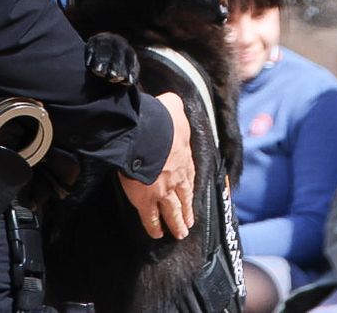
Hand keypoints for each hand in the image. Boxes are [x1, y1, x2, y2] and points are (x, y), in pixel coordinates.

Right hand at [119, 92, 195, 239]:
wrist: (145, 134)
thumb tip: (172, 102)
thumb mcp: (173, 107)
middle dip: (186, 213)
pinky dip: (153, 227)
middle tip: (188, 225)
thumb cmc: (160, 120)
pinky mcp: (145, 200)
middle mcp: (177, 178)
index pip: (189, 177)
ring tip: (179, 234)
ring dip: (175, 224)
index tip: (191, 197)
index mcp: (184, 158)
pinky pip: (150, 218)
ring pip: (171, 212)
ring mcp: (162, 192)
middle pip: (184, 199)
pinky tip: (156, 234)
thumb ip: (174, 106)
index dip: (190, 188)